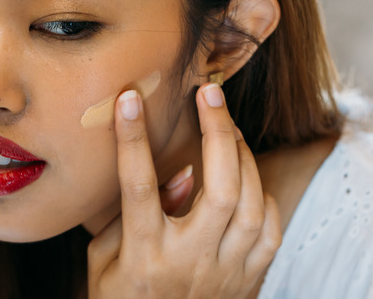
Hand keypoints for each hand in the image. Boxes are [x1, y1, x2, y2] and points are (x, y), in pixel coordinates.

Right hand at [87, 83, 281, 298]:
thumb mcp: (103, 263)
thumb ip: (128, 218)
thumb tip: (179, 174)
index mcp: (143, 254)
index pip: (138, 186)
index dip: (132, 138)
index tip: (130, 98)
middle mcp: (189, 260)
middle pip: (219, 188)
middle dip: (218, 131)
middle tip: (210, 93)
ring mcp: (225, 272)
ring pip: (252, 203)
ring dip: (243, 156)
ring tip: (227, 127)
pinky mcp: (249, 280)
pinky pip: (269, 229)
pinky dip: (262, 196)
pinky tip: (247, 180)